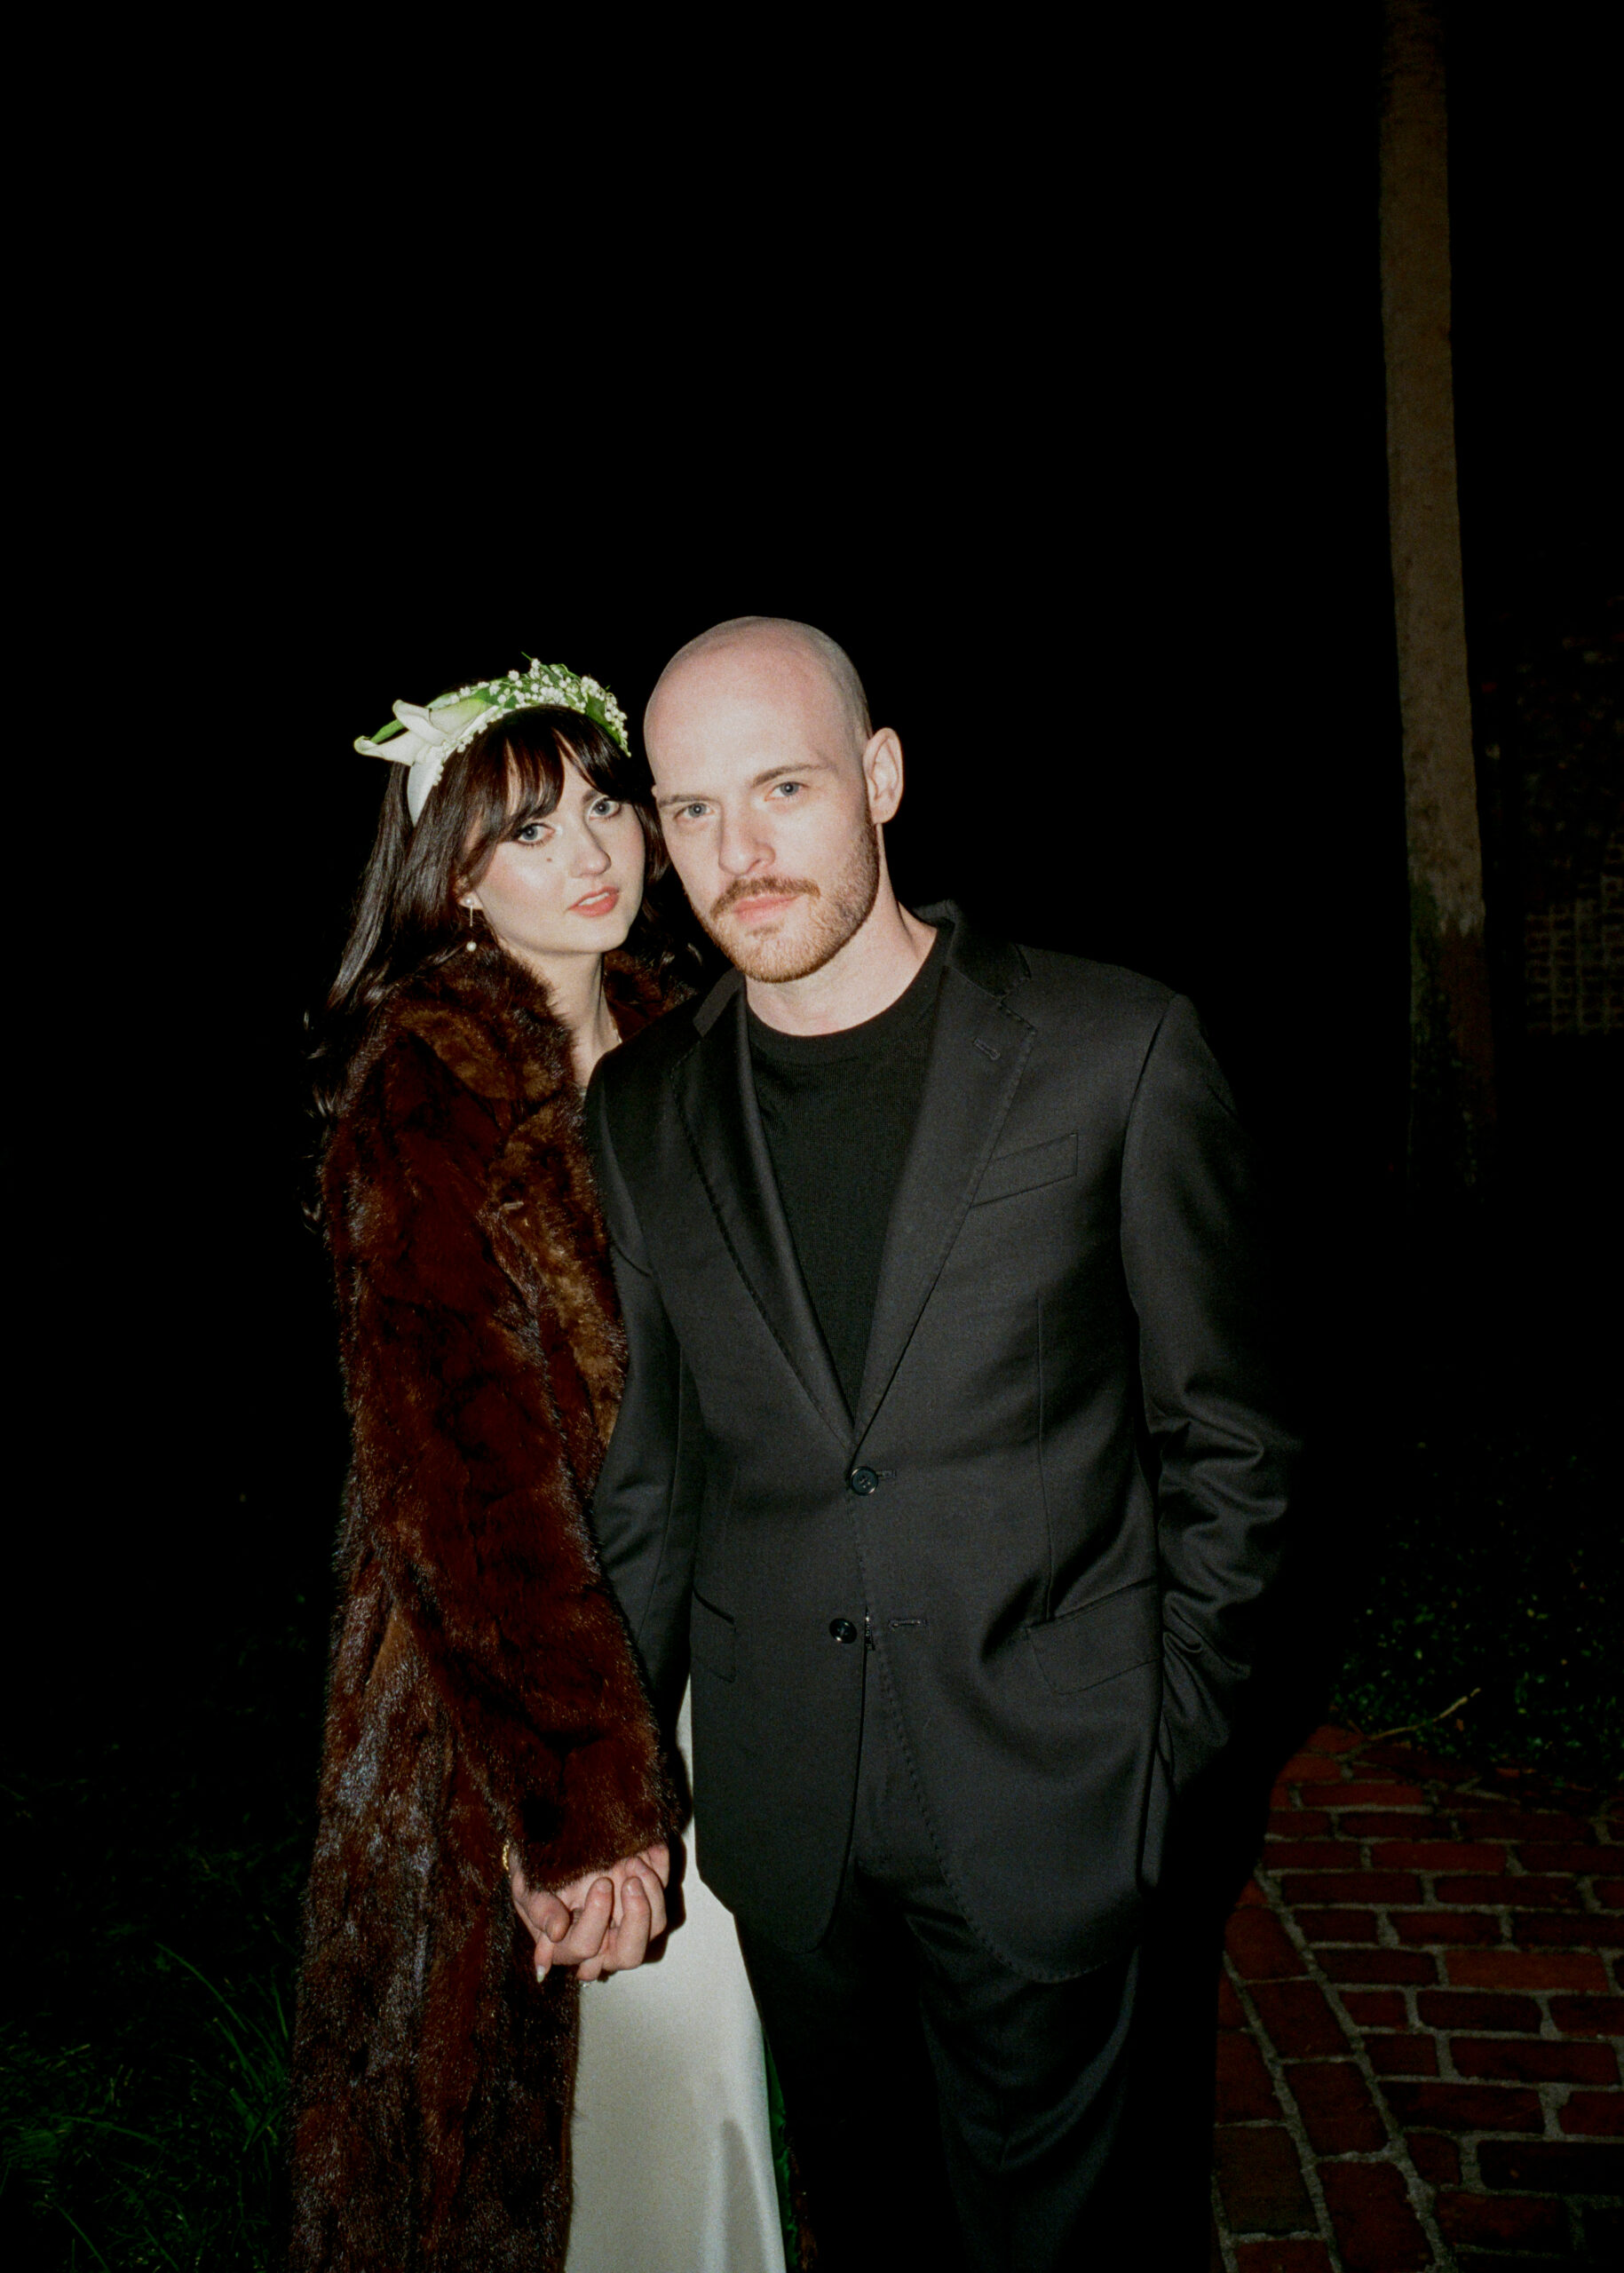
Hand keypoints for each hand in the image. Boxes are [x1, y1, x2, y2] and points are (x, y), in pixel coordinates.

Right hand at [510, 1843, 669, 1982]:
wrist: (549, 1841)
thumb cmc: (534, 1872)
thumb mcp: (527, 1887)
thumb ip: (538, 1909)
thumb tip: (555, 1931)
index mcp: (571, 1945)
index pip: (586, 1948)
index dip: (594, 1921)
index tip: (599, 1883)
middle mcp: (605, 1939)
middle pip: (630, 1954)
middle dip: (636, 1920)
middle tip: (630, 1883)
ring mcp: (628, 1917)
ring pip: (656, 1926)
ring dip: (651, 1894)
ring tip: (634, 1862)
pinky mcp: (647, 1892)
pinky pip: (665, 1887)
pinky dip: (661, 1866)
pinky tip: (651, 1848)